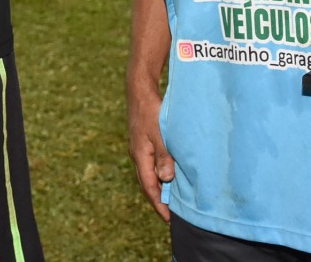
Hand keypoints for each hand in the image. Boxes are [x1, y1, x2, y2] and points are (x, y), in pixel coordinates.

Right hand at [127, 81, 173, 219]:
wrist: (140, 90)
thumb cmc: (151, 111)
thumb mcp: (160, 134)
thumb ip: (164, 156)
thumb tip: (166, 179)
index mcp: (140, 156)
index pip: (149, 187)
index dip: (159, 205)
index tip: (170, 220)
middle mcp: (137, 155)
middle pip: (147, 184)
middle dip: (158, 200)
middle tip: (172, 215)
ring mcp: (140, 148)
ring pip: (150, 174)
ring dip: (160, 187)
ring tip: (173, 200)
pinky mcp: (144, 142)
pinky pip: (151, 164)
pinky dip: (160, 174)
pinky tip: (170, 175)